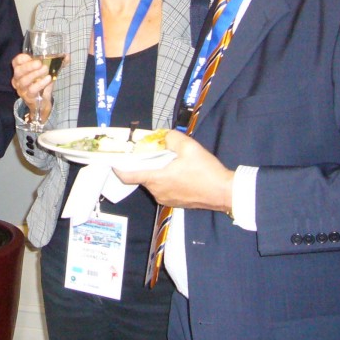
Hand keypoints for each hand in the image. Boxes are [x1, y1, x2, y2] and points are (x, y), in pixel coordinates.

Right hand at [11, 52, 53, 123]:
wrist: (43, 103)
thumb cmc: (43, 84)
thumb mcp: (49, 72)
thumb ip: (57, 63)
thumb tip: (67, 56)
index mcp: (21, 70)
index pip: (16, 62)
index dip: (22, 58)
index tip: (32, 57)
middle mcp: (18, 79)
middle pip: (18, 70)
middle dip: (29, 66)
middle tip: (40, 64)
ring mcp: (22, 89)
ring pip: (24, 80)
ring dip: (35, 74)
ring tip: (45, 70)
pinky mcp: (28, 97)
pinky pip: (32, 89)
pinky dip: (40, 83)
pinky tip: (48, 79)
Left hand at [114, 130, 234, 211]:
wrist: (225, 193)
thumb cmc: (205, 171)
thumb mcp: (189, 147)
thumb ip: (172, 137)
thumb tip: (164, 136)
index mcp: (156, 178)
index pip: (127, 175)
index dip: (118, 167)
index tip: (114, 159)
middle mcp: (156, 191)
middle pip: (142, 176)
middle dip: (145, 164)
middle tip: (153, 152)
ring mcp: (165, 199)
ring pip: (154, 182)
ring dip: (157, 171)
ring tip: (170, 161)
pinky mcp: (175, 203)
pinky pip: (164, 189)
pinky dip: (166, 179)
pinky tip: (178, 172)